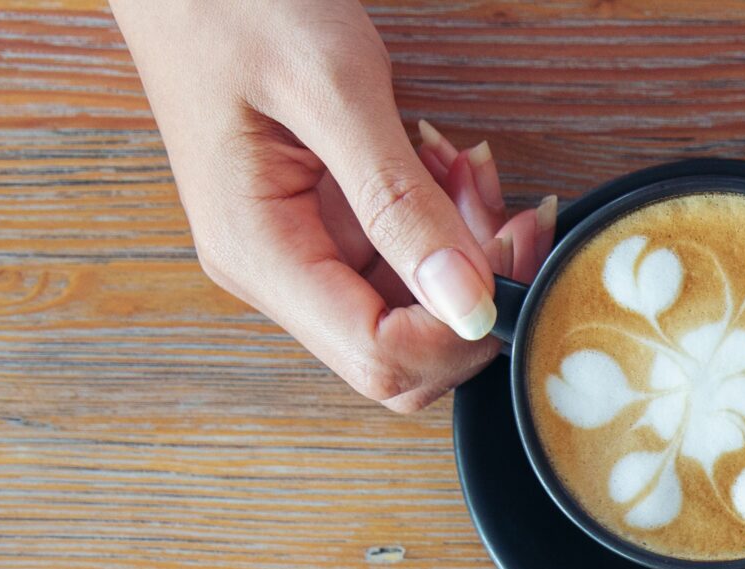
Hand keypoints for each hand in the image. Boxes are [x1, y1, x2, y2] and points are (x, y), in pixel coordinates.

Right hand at [112, 0, 553, 409]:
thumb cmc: (233, 3)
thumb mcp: (332, 90)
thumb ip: (400, 203)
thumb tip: (469, 305)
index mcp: (258, 253)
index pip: (378, 357)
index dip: (461, 328)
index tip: (509, 252)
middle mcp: (273, 269)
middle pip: (402, 353)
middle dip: (473, 296)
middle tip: (511, 212)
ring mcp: (296, 248)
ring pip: (412, 307)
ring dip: (466, 252)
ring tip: (470, 169)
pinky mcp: (320, 221)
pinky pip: (401, 257)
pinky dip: (444, 221)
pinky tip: (446, 164)